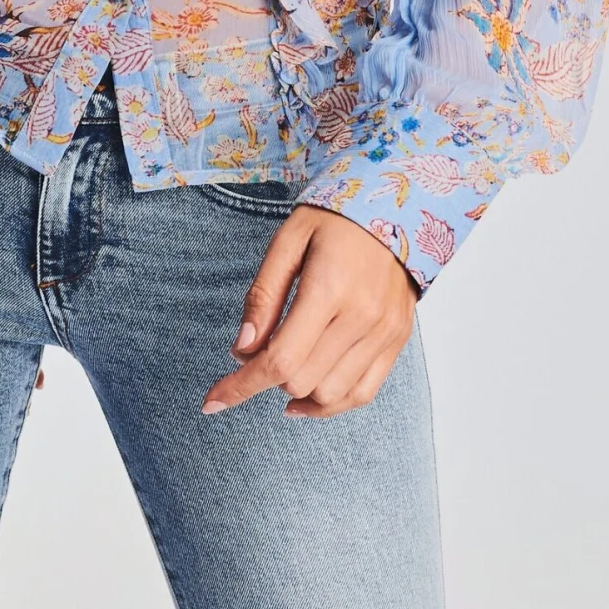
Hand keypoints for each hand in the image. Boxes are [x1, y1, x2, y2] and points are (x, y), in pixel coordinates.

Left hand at [201, 205, 419, 420]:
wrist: (396, 205)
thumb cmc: (335, 219)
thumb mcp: (287, 242)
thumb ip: (263, 296)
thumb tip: (241, 349)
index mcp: (329, 288)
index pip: (280, 358)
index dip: (241, 385)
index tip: (212, 401)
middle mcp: (362, 317)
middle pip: (301, 380)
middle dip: (266, 376)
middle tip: (256, 351)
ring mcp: (384, 332)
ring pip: (330, 395)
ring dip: (297, 392)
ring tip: (284, 367)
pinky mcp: (396, 340)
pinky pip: (362, 393)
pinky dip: (331, 404)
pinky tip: (308, 396)